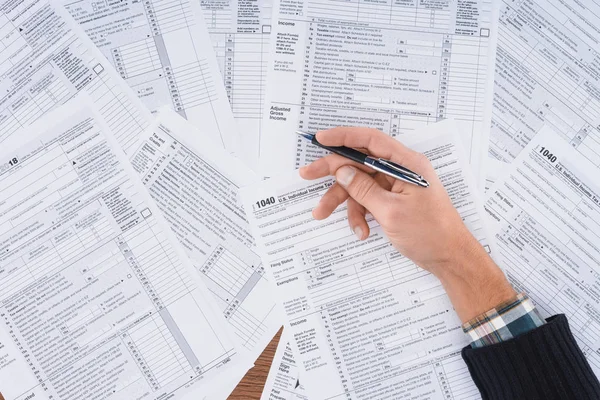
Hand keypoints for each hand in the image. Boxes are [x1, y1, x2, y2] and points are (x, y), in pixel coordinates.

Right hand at [299, 127, 514, 320]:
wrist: (449, 258)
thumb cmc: (430, 233)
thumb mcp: (391, 211)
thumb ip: (363, 189)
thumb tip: (342, 170)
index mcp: (406, 163)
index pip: (370, 140)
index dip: (343, 136)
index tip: (320, 138)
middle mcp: (400, 170)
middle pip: (360, 162)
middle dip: (333, 172)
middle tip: (307, 175)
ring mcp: (396, 186)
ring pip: (359, 185)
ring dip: (343, 202)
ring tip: (323, 214)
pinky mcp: (392, 201)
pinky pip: (367, 201)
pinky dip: (359, 215)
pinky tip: (361, 231)